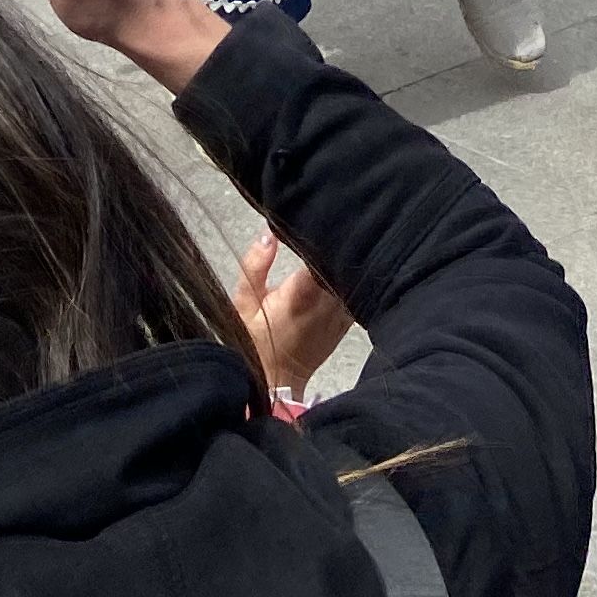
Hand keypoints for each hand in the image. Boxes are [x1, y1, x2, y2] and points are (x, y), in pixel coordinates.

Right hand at [233, 233, 358, 398]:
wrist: (275, 381)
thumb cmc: (254, 341)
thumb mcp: (242, 304)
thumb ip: (255, 266)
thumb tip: (270, 234)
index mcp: (302, 294)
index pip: (323, 254)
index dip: (325, 233)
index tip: (320, 215)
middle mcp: (328, 303)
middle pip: (343, 262)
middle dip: (337, 242)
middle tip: (330, 220)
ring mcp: (341, 314)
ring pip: (352, 276)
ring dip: (345, 260)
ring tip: (338, 238)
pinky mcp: (346, 322)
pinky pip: (354, 291)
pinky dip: (350, 277)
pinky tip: (340, 265)